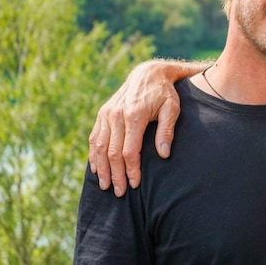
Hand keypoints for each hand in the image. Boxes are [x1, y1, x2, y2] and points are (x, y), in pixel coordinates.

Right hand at [87, 59, 198, 195]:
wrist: (149, 73)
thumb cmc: (164, 93)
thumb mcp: (172, 109)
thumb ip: (166, 132)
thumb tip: (163, 155)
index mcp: (134, 115)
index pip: (129, 151)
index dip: (131, 170)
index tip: (135, 184)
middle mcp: (116, 115)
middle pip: (113, 153)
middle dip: (115, 175)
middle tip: (120, 192)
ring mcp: (106, 114)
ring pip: (100, 147)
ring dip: (101, 169)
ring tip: (105, 186)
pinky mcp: (102, 113)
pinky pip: (95, 137)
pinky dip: (94, 154)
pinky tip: (96, 168)